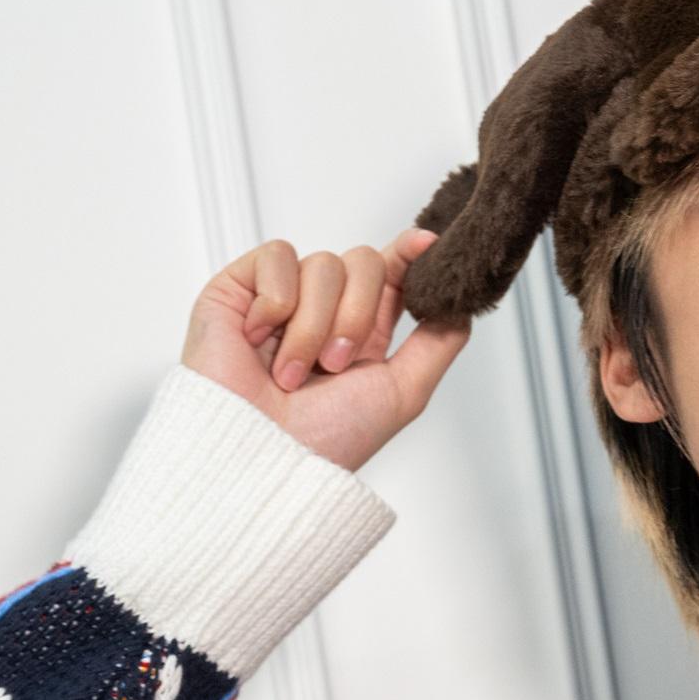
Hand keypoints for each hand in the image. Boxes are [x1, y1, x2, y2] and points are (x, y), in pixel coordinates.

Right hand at [181, 228, 471, 472]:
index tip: (427, 244)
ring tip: (292, 374)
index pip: (390, 272)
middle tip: (334, 365)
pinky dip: (275, 302)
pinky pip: (276, 257)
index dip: (408, 253)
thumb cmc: (326, 440)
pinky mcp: (238, 290)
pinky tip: (258, 341)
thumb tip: (460, 303)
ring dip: (313, 325)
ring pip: (323, 264)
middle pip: (364, 261)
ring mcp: (280, 299)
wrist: (262, 455)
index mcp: (362, 331)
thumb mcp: (404, 392)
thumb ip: (438, 342)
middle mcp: (322, 310)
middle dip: (358, 314)